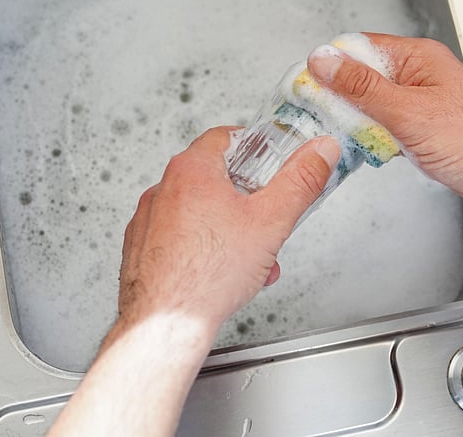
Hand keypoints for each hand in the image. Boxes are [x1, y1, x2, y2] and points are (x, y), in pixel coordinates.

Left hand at [48, 127, 338, 436]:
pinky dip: (205, 248)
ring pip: (200, 212)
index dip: (257, 147)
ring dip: (232, 228)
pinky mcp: (142, 249)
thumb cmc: (207, 275)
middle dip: (250, 200)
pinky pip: (181, 237)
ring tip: (252, 257)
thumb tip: (320, 151)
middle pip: (216, 177)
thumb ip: (301, 180)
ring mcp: (149, 220)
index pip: (227, 137)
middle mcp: (163, 189)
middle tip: (268, 216)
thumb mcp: (272, 220)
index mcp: (191, 170)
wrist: (165, 325)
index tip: (274, 160)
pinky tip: (225, 272)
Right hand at [308, 33, 462, 266]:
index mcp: (419, 58)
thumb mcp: (407, 112)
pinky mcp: (430, 127)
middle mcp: (423, 75)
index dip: (331, 66)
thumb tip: (325, 61)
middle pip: (366, 77)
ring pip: (378, 104)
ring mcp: (426, 102)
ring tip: (360, 138)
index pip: (360, 48)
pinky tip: (380, 149)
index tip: (308, 86)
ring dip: (363, 121)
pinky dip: (380, 137)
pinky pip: (392, 125)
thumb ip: (361, 86)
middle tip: (328, 119)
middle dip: (345, 99)